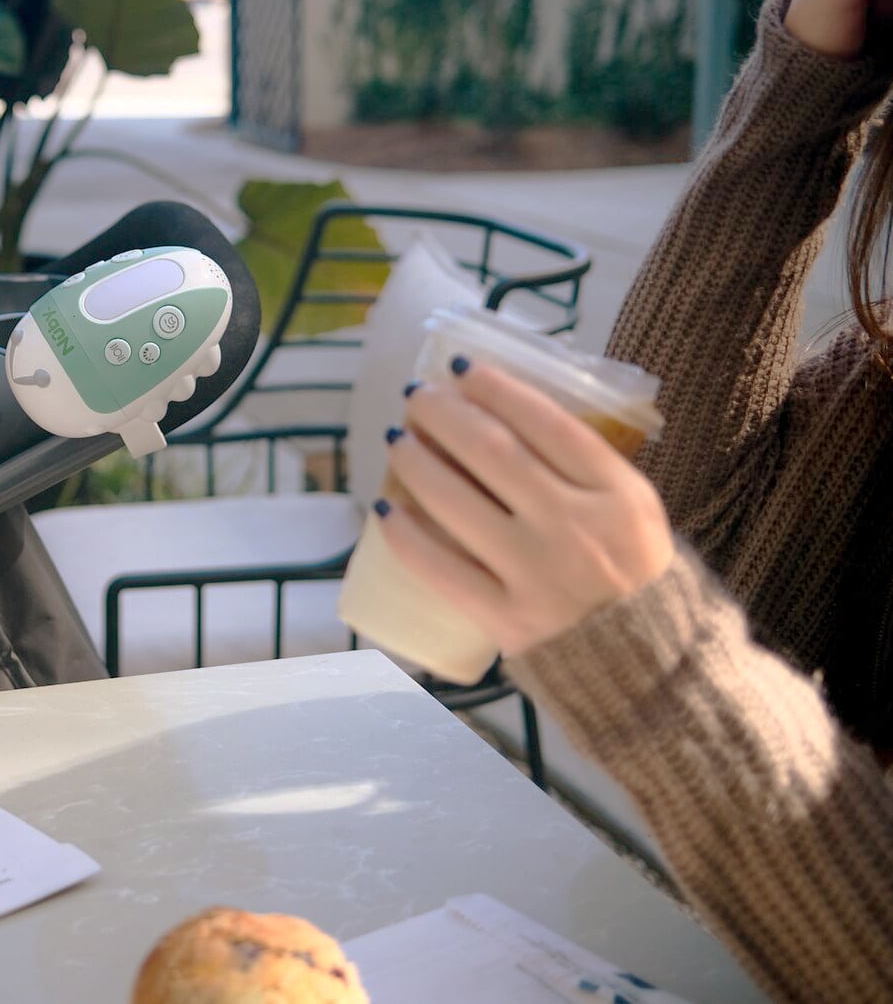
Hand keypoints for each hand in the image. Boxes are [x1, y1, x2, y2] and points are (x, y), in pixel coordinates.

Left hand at [379, 360, 674, 657]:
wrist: (653, 672)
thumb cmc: (635, 578)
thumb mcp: (635, 511)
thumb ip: (586, 467)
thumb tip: (509, 414)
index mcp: (618, 494)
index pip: (548, 423)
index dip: (497, 388)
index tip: (461, 368)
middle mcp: (577, 528)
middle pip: (494, 453)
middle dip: (445, 415)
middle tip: (416, 397)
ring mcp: (538, 575)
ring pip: (458, 502)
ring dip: (417, 462)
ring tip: (397, 440)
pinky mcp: (508, 621)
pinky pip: (442, 568)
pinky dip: (407, 536)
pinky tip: (387, 509)